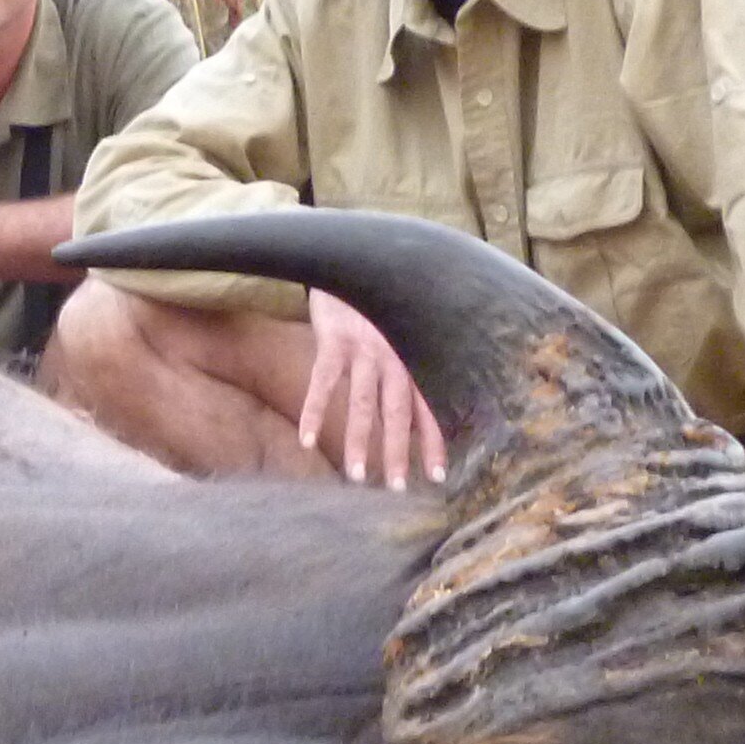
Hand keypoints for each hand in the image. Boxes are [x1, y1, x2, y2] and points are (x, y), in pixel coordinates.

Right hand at [295, 292, 448, 487]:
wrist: (349, 255)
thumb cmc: (375, 299)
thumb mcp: (398, 328)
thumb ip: (405, 363)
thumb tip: (413, 408)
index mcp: (412, 356)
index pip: (427, 407)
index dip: (433, 441)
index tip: (437, 476)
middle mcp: (393, 355)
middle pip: (398, 412)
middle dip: (399, 452)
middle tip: (398, 488)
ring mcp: (363, 347)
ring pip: (363, 403)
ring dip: (360, 442)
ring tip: (357, 478)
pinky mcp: (333, 338)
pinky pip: (323, 381)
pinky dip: (314, 411)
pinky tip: (307, 440)